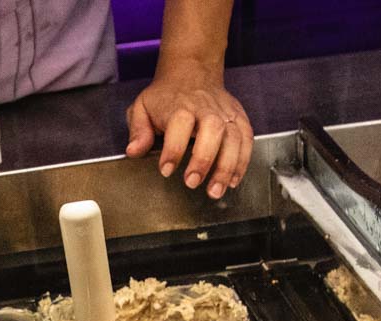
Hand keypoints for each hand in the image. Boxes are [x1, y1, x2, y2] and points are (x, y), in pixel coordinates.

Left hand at [125, 63, 252, 198]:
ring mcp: (225, 113)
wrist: (192, 72)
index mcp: (180, 106)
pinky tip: (233, 180)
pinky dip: (243, 161)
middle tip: (192, 182)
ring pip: (233, 138)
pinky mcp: (239, 118)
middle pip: (212, 130)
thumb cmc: (167, 95)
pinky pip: (247, 140)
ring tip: (215, 190)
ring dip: (227, 167)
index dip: (173, 149)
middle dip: (204, 159)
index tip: (166, 169)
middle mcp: (206, 109)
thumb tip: (134, 151)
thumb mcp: (142, 107)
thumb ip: (138, 130)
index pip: (179, 125)